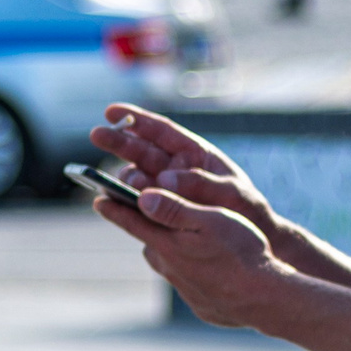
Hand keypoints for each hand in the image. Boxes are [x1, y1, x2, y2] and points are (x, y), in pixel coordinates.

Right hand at [90, 105, 280, 237]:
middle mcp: (175, 169)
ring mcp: (166, 190)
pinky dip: (124, 201)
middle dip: (118, 140)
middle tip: (96, 134)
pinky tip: (114, 203)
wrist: (255, 239)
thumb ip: (200, 183)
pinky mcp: (160, 211)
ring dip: (124, 178)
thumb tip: (164, 178)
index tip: (111, 111)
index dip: (136, 119)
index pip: (161, 131)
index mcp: (194, 154)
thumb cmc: (247, 210)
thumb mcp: (231, 193)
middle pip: (141, 150)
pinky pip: (138, 203)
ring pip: (136, 177)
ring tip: (122, 186)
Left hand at [95, 181, 287, 327]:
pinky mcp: (201, 304)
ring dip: (171, 251)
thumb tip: (143, 198)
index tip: (97, 199)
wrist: (265, 299)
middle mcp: (169, 268)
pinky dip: (194, 273)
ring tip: (182, 240)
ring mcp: (184, 289)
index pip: (131, 222)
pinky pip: (190, 283)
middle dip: (148, 228)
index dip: (114, 207)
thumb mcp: (211, 220)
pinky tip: (212, 269)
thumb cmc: (241, 253)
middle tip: (149, 216)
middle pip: (150, 242)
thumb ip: (176, 209)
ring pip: (168, 264)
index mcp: (167, 244)